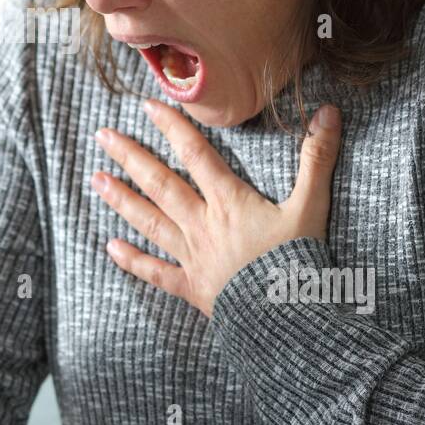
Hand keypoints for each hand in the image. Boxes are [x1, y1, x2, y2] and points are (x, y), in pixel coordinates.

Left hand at [92, 98, 342, 317]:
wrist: (288, 318)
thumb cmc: (300, 262)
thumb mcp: (312, 206)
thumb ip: (317, 158)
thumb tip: (328, 111)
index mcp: (230, 202)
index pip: (195, 155)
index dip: (172, 127)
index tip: (146, 106)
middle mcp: (203, 225)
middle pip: (161, 185)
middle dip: (131, 157)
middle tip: (102, 136)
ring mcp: (194, 257)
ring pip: (151, 222)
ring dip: (122, 200)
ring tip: (96, 179)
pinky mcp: (193, 288)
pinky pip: (157, 273)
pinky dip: (134, 260)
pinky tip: (110, 247)